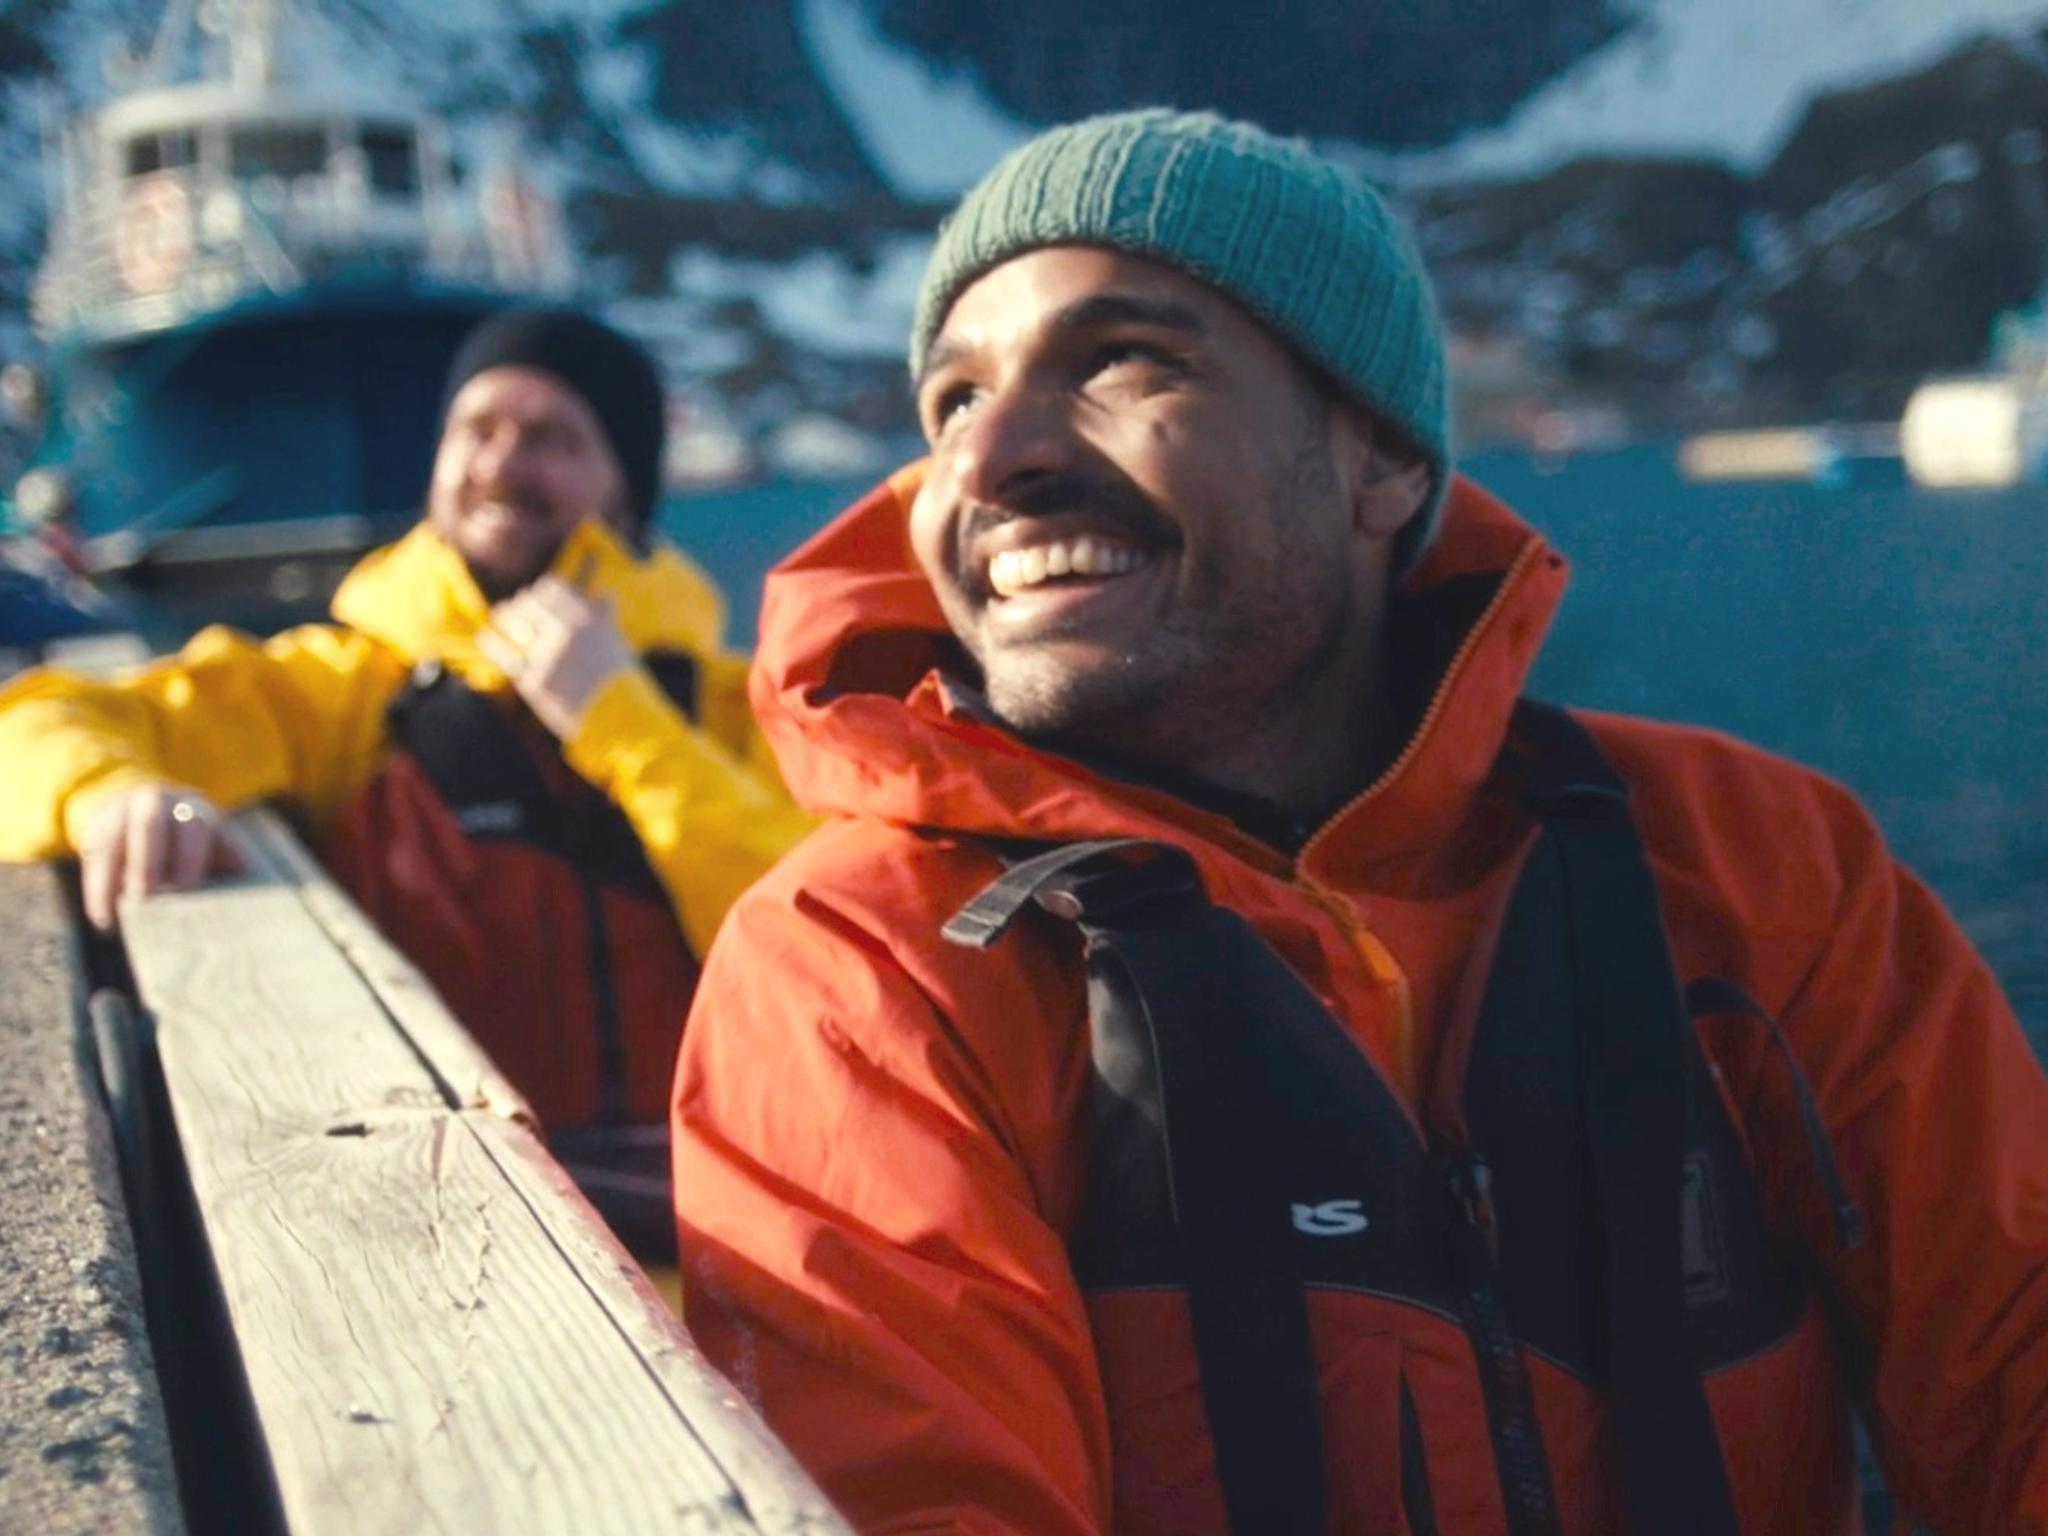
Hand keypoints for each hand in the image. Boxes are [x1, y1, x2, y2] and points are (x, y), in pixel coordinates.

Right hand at [79, 785, 243, 930]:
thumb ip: (226, 865)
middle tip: (147, 897)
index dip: (190, 856)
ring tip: (114, 918)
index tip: (187, 887)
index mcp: (194, 809)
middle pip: (150, 825)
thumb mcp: (212, 844)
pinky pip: (94, 858)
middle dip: (147, 861)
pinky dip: (97, 890)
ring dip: (112, 880)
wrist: (145, 806)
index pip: (194, 827)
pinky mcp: (96, 828)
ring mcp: (121, 812)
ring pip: (112, 842)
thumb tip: (247, 897)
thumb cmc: (191, 842)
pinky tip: (103, 920)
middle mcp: (156, 803)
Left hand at [480, 574, 636, 739]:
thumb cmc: (622, 682)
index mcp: (589, 619)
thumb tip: (604, 594)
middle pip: (530, 603)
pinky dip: (494, 645)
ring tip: (500, 615)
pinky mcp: (534, 681)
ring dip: (506, 616)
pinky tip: (486, 638)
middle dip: (524, 604)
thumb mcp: (617, 644)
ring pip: (515, 624)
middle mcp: (566, 633)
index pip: (554, 588)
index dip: (544, 591)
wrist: (620, 722)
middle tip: (518, 606)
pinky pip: (507, 657)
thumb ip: (604, 618)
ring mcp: (548, 657)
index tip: (539, 594)